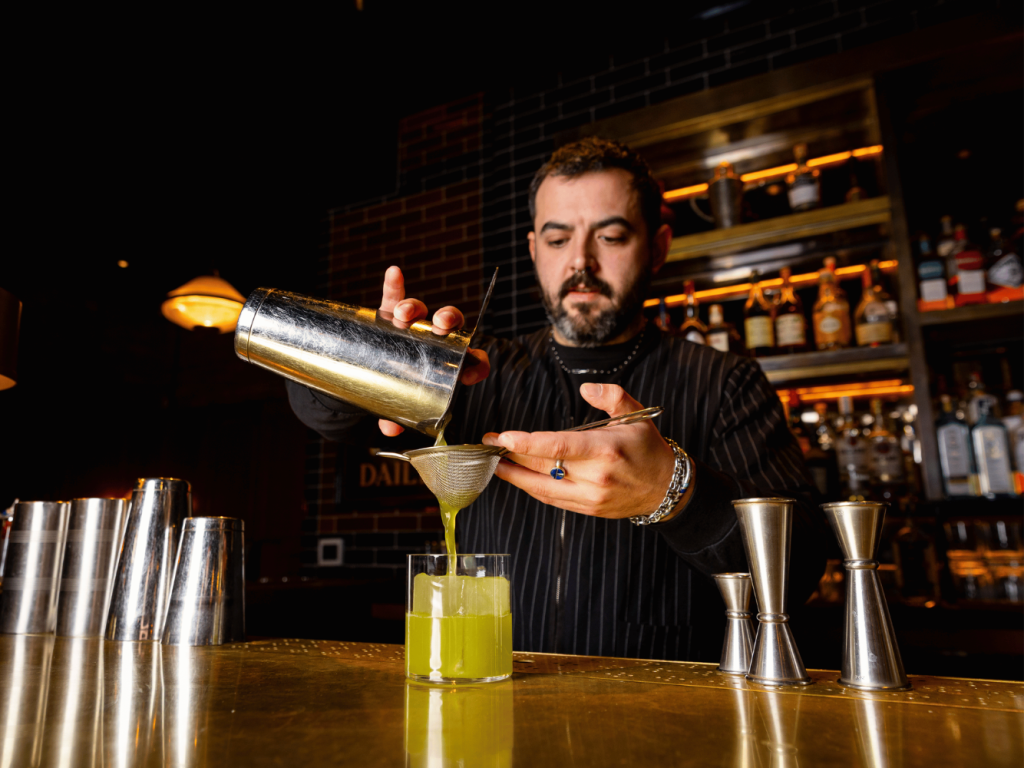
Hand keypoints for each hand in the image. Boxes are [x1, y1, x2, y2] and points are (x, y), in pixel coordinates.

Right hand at [378, 266, 490, 435]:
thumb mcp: (402, 407)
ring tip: (404, 315)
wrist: (373, 374)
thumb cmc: (398, 390)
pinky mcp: (389, 314)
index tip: (472, 372)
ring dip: (416, 308)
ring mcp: (413, 326)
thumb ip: (398, 417)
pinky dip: (394, 285)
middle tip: (441, 327)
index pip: (471, 359)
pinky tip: (394, 273)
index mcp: (449, 363)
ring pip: (422, 312)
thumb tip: (390, 428)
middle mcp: (435, 340)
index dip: (476, 363)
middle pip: (450, 325)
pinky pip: (393, 296)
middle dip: (448, 321)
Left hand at [481, 383, 680, 518]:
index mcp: (606, 450)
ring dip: (514, 475)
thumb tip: (585, 389)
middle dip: (512, 454)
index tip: (503, 437)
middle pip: (543, 467)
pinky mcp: (588, 509)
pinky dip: (531, 488)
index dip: (527, 443)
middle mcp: (596, 477)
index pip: (559, 447)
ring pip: (541, 488)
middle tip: (490, 442)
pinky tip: (517, 477)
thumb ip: (610, 396)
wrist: (667, 488)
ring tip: (494, 461)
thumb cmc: (648, 449)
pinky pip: (552, 499)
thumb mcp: (636, 414)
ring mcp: (591, 497)